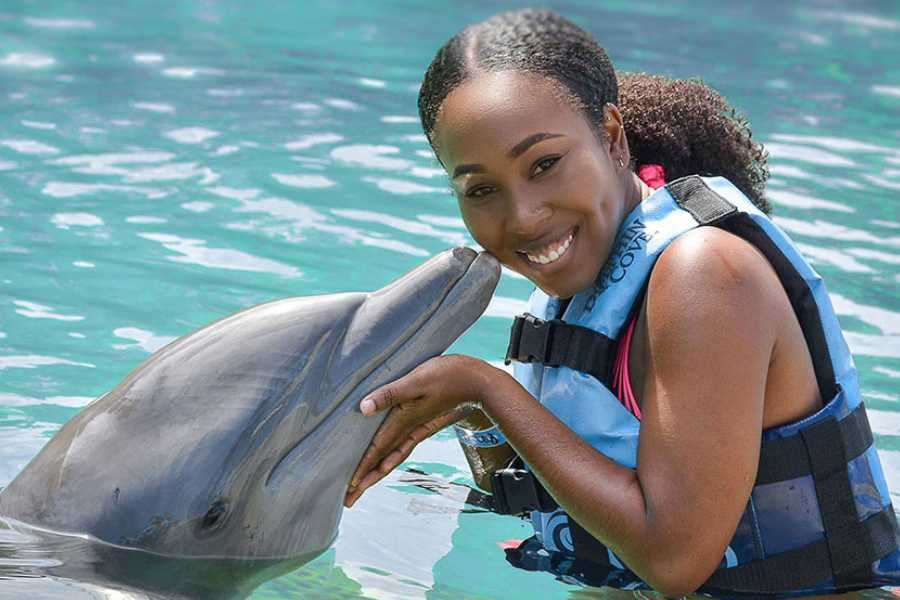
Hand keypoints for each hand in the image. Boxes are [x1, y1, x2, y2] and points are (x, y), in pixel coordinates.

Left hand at [344, 354, 493, 507]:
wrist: (479, 382)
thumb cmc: (449, 377)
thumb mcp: (416, 381)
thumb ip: (390, 395)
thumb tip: (364, 408)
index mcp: (404, 420)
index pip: (378, 449)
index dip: (362, 468)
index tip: (349, 487)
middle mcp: (409, 428)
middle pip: (383, 460)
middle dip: (366, 479)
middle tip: (349, 500)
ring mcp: (417, 426)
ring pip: (393, 455)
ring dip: (376, 472)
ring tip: (363, 486)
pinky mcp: (423, 421)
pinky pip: (403, 445)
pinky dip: (391, 457)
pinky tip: (386, 460)